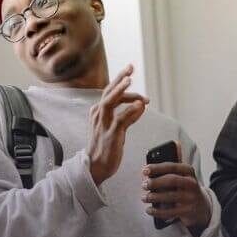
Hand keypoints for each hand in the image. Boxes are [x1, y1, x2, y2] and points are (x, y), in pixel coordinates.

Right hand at [88, 65, 147, 183]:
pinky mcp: (110, 135)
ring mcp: (103, 125)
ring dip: (120, 90)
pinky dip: (130, 111)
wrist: (94, 168)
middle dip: (119, 78)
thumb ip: (128, 116)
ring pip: (109, 102)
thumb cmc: (105, 148)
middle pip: (108, 92)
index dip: (119, 80)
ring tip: (130, 80)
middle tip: (130, 68)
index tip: (129, 71)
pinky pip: (120, 120)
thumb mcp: (116, 128)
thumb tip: (141, 105)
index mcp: (98, 112)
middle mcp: (98, 115)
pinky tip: (140, 106)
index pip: (109, 92)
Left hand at [143, 150, 211, 232]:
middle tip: (144, 185)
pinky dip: (157, 211)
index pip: (172, 166)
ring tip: (144, 197)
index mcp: (188, 172)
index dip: (157, 168)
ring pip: (170, 196)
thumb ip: (167, 175)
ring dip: (154, 197)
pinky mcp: (188, 211)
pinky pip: (170, 212)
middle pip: (172, 180)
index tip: (144, 170)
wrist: (201, 208)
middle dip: (155, 182)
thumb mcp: (180, 179)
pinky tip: (149, 210)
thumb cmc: (184, 190)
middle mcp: (192, 183)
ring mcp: (191, 198)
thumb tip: (147, 176)